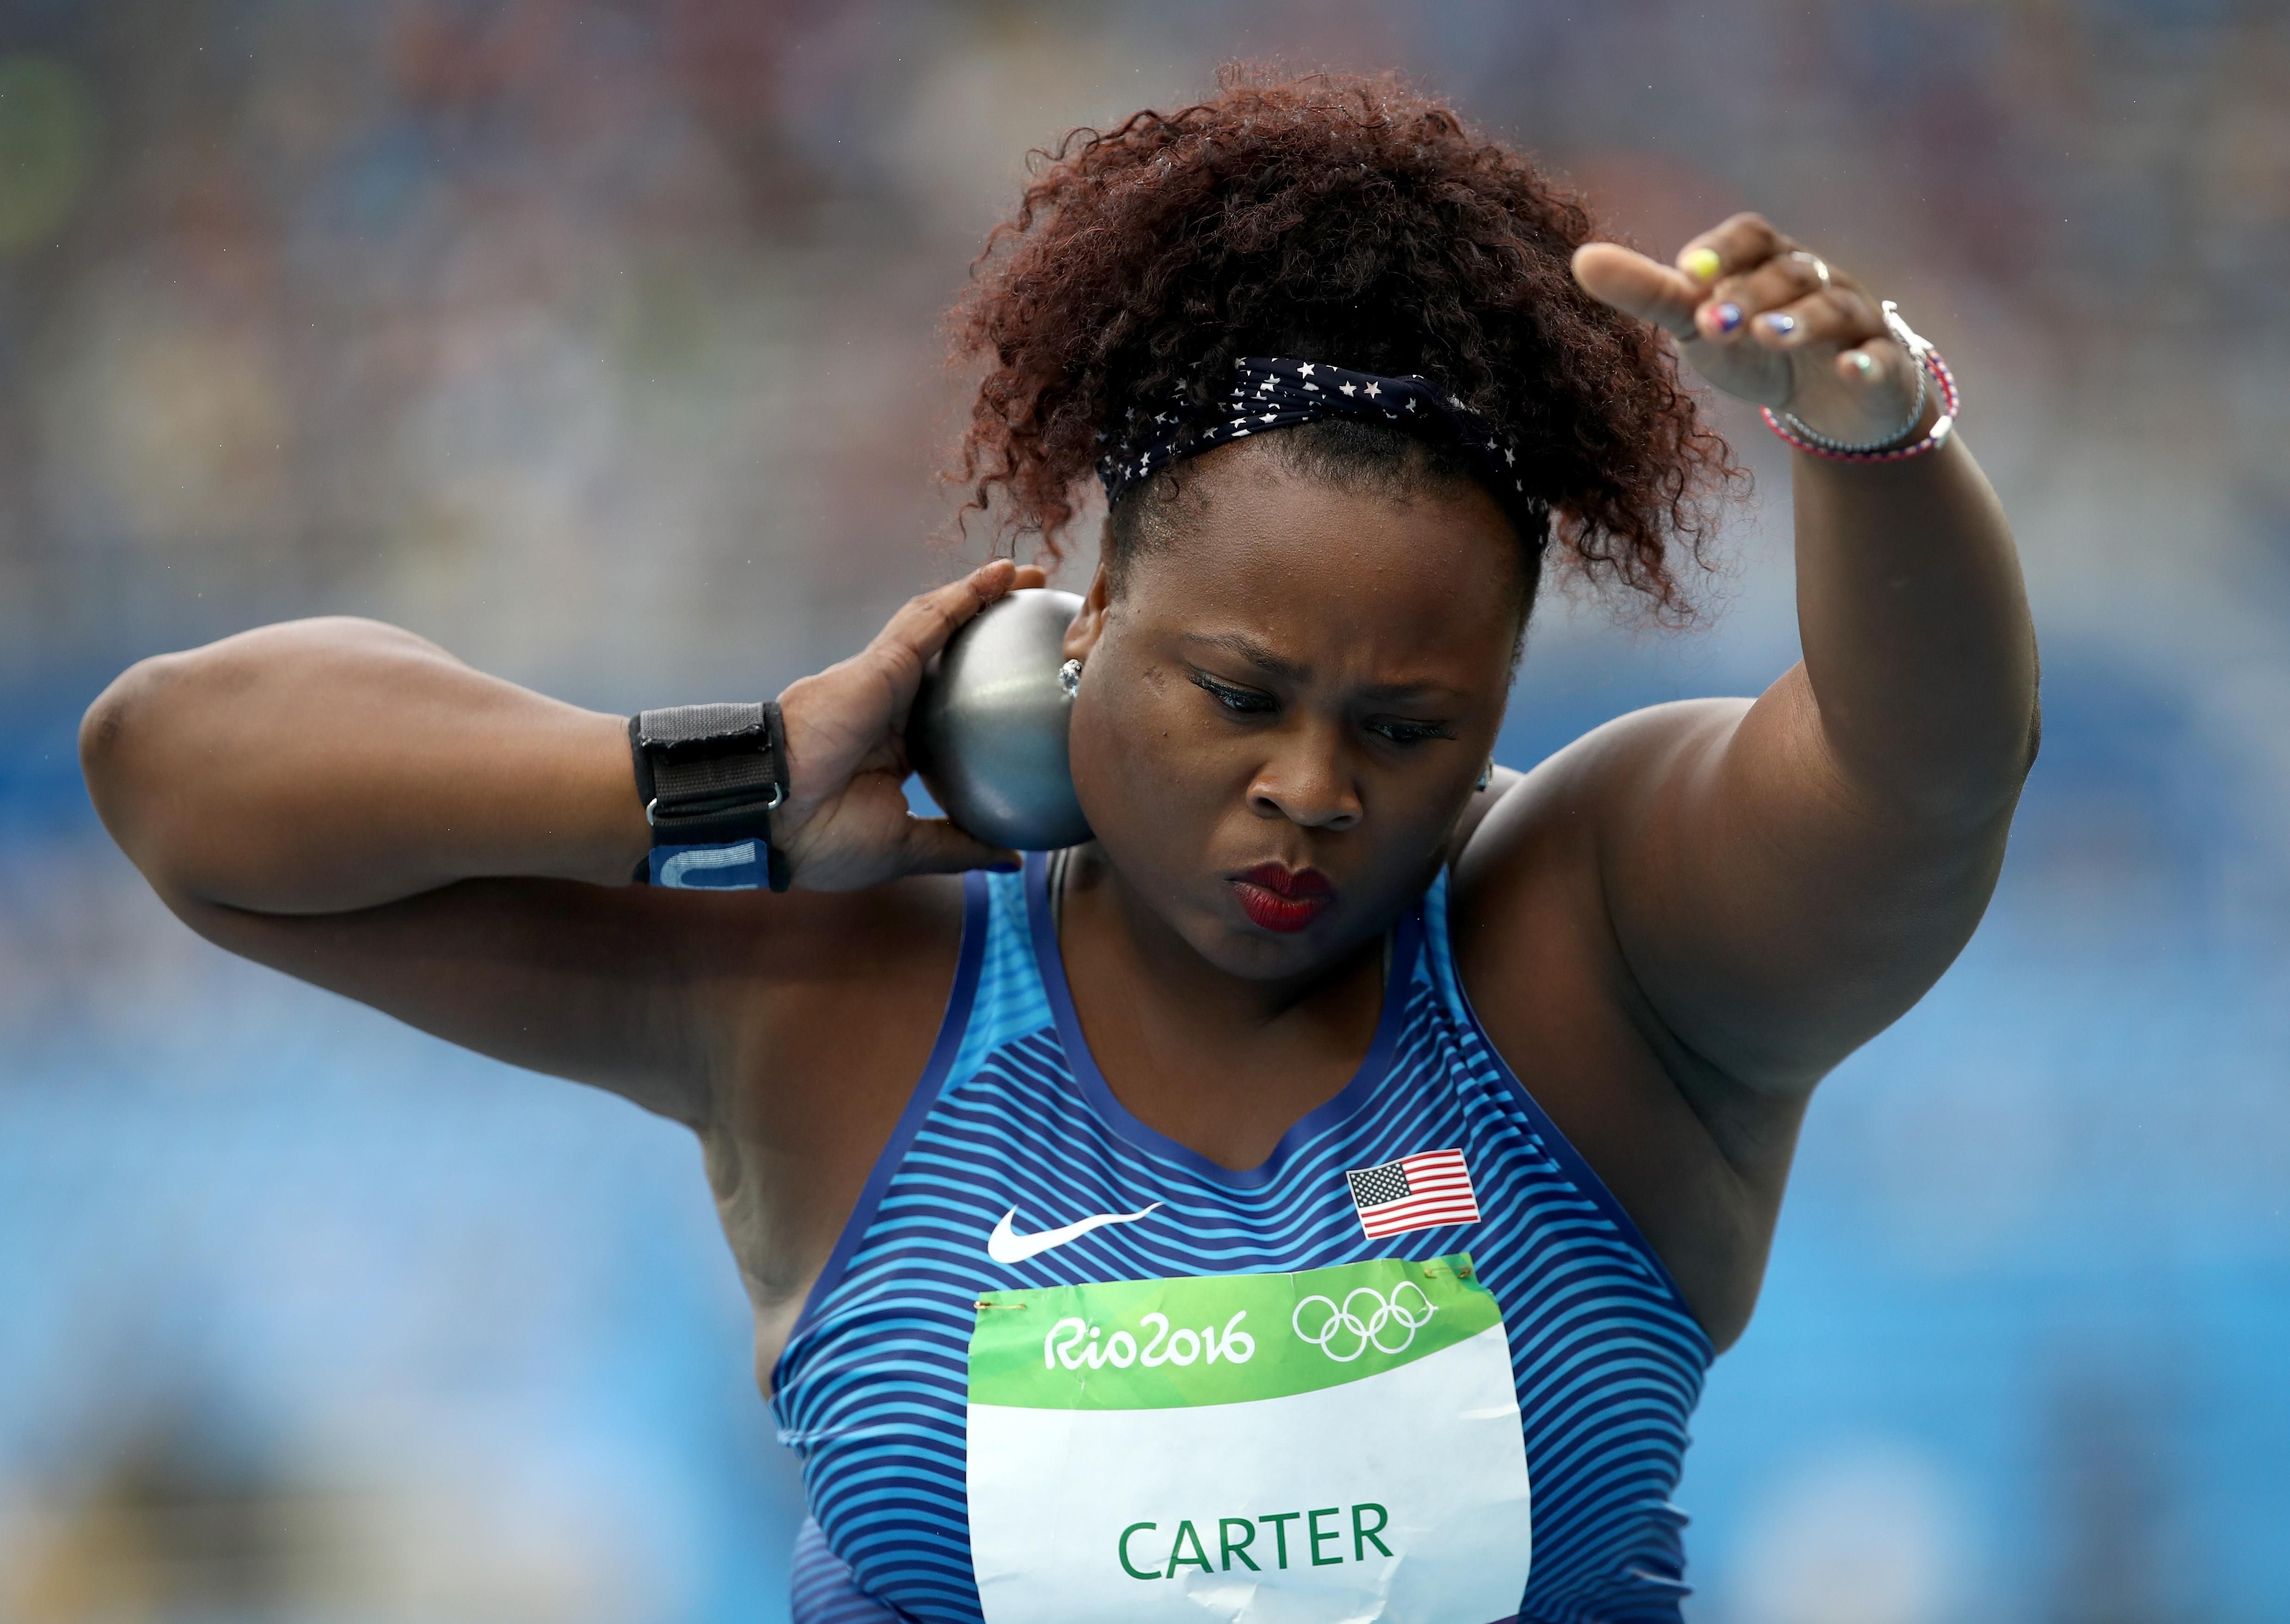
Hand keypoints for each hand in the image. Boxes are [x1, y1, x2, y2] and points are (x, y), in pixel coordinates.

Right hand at [772, 559, 1048, 889]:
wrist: (772, 817)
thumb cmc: (822, 839)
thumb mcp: (908, 847)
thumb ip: (960, 845)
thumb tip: (1011, 862)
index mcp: (895, 747)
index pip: (949, 708)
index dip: (984, 691)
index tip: (1025, 686)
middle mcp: (892, 706)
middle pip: (950, 656)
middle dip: (990, 629)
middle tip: (1036, 614)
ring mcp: (886, 681)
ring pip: (942, 624)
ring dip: (985, 596)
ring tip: (1026, 576)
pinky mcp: (883, 664)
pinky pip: (932, 621)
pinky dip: (968, 595)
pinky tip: (1001, 576)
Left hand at [1572, 213, 1926, 448]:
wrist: (1827, 400)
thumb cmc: (1752, 346)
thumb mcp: (1698, 321)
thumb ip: (1648, 292)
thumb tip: (1580, 258)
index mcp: (1768, 261)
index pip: (1749, 236)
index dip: (1721, 250)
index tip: (1688, 273)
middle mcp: (1816, 279)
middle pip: (1787, 273)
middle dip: (1751, 295)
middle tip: (1714, 322)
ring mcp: (1854, 319)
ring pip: (1832, 308)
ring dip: (1800, 320)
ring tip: (1767, 335)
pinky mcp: (1883, 363)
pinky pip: (1879, 357)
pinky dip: (1866, 362)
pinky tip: (1849, 370)